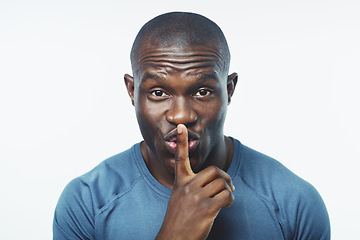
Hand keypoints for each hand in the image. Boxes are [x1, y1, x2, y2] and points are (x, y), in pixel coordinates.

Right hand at [156, 124, 234, 239]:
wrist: (173, 239)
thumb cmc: (178, 219)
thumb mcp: (180, 198)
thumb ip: (193, 186)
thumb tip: (216, 182)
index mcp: (181, 182)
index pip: (180, 158)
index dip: (182, 141)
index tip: (181, 127)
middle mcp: (188, 186)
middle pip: (214, 171)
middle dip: (225, 178)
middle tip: (228, 186)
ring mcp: (197, 196)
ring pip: (222, 183)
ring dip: (229, 192)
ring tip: (225, 200)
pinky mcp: (207, 208)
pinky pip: (227, 196)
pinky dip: (231, 200)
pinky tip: (226, 206)